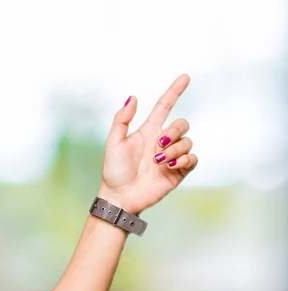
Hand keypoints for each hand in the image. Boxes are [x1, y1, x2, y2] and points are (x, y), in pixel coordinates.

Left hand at [99, 74, 197, 214]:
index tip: (186, 77)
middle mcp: (162, 142)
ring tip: (158, 161)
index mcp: (148, 131)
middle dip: (174, 132)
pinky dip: (183, 160)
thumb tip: (133, 97)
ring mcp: (171, 157)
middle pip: (182, 124)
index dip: (175, 91)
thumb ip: (122, 119)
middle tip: (159, 145)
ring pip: (188, 142)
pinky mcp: (178, 172)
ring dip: (175, 150)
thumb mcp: (114, 142)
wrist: (120, 196)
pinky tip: (169, 166)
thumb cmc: (114, 170)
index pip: (165, 106)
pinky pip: (192, 159)